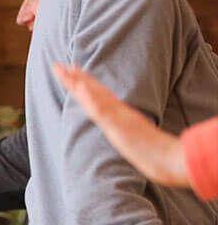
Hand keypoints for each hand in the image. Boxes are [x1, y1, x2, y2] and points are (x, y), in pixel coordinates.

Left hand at [52, 62, 189, 187]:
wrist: (167, 160)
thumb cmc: (154, 152)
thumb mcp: (136, 141)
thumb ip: (129, 135)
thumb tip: (127, 137)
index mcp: (119, 116)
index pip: (98, 96)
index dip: (84, 83)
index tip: (72, 71)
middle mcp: (117, 112)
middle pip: (93, 91)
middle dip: (74, 78)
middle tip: (57, 65)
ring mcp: (117, 116)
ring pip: (95, 95)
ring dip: (79, 83)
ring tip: (65, 70)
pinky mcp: (119, 124)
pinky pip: (102, 109)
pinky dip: (91, 97)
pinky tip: (80, 86)